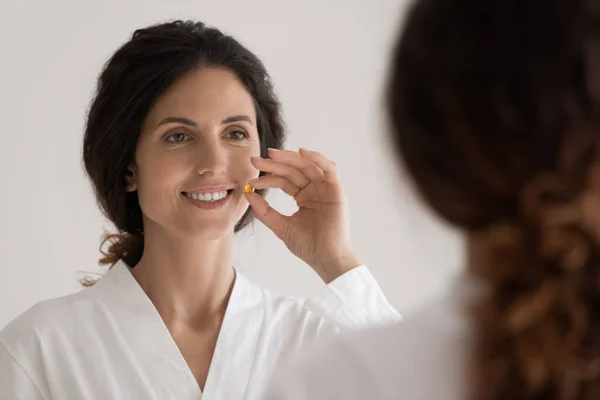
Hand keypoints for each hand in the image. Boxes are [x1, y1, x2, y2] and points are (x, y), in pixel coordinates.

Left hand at [245, 148, 359, 283]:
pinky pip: (329, 169)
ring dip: (291, 158)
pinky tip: (302, 152)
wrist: (326, 259)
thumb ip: (264, 211)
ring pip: (308, 166)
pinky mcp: (337, 190)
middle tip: (255, 160)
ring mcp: (326, 189)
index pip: (284, 181)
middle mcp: (314, 190)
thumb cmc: (308, 246)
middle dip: (274, 164)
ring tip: (272, 155)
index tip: (250, 178)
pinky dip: (318, 158)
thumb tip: (248, 192)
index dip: (268, 177)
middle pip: (294, 170)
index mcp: (303, 197)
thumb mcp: (281, 226)